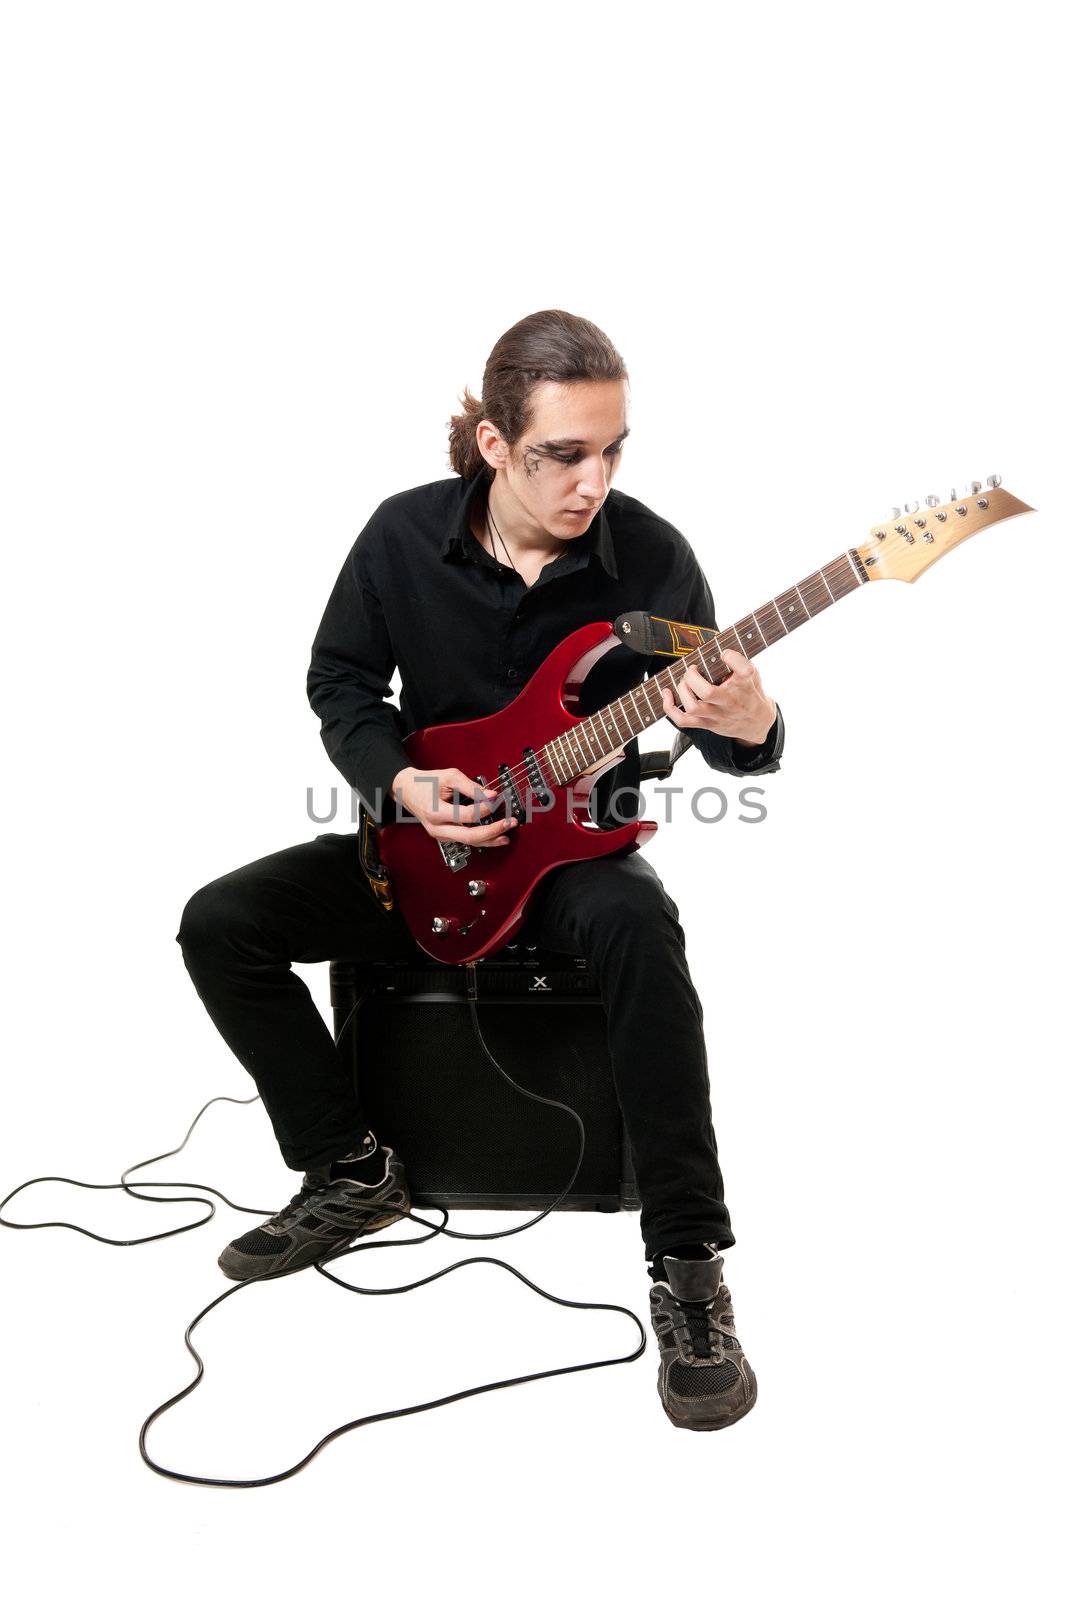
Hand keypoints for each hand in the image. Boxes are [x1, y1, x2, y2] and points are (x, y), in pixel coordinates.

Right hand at [390, 765, 517, 847]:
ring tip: (506, 835)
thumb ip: (471, 787)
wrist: (406, 790)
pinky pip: (465, 840)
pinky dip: (481, 838)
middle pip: (470, 836)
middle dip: (492, 831)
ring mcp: (440, 835)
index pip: (467, 815)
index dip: (485, 807)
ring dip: (490, 839)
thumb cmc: (425, 782)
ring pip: (469, 842)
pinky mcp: (444, 836)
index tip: (497, 798)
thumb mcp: (449, 776)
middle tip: (509, 823)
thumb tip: (492, 795)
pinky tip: (494, 836)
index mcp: (436, 812)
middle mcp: (437, 828)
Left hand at [659, 649, 776, 746]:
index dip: (732, 658)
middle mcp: (730, 701)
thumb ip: (738, 663)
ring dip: (682, 690)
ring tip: (685, 682)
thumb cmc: (750, 692)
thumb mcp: (752, 674)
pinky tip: (667, 693)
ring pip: (692, 707)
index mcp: (745, 684)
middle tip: (693, 670)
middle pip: (707, 693)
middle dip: (692, 677)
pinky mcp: (707, 724)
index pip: (744, 671)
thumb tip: (717, 651)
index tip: (724, 653)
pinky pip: (683, 721)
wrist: (757, 722)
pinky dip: (670, 707)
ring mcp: (717, 715)